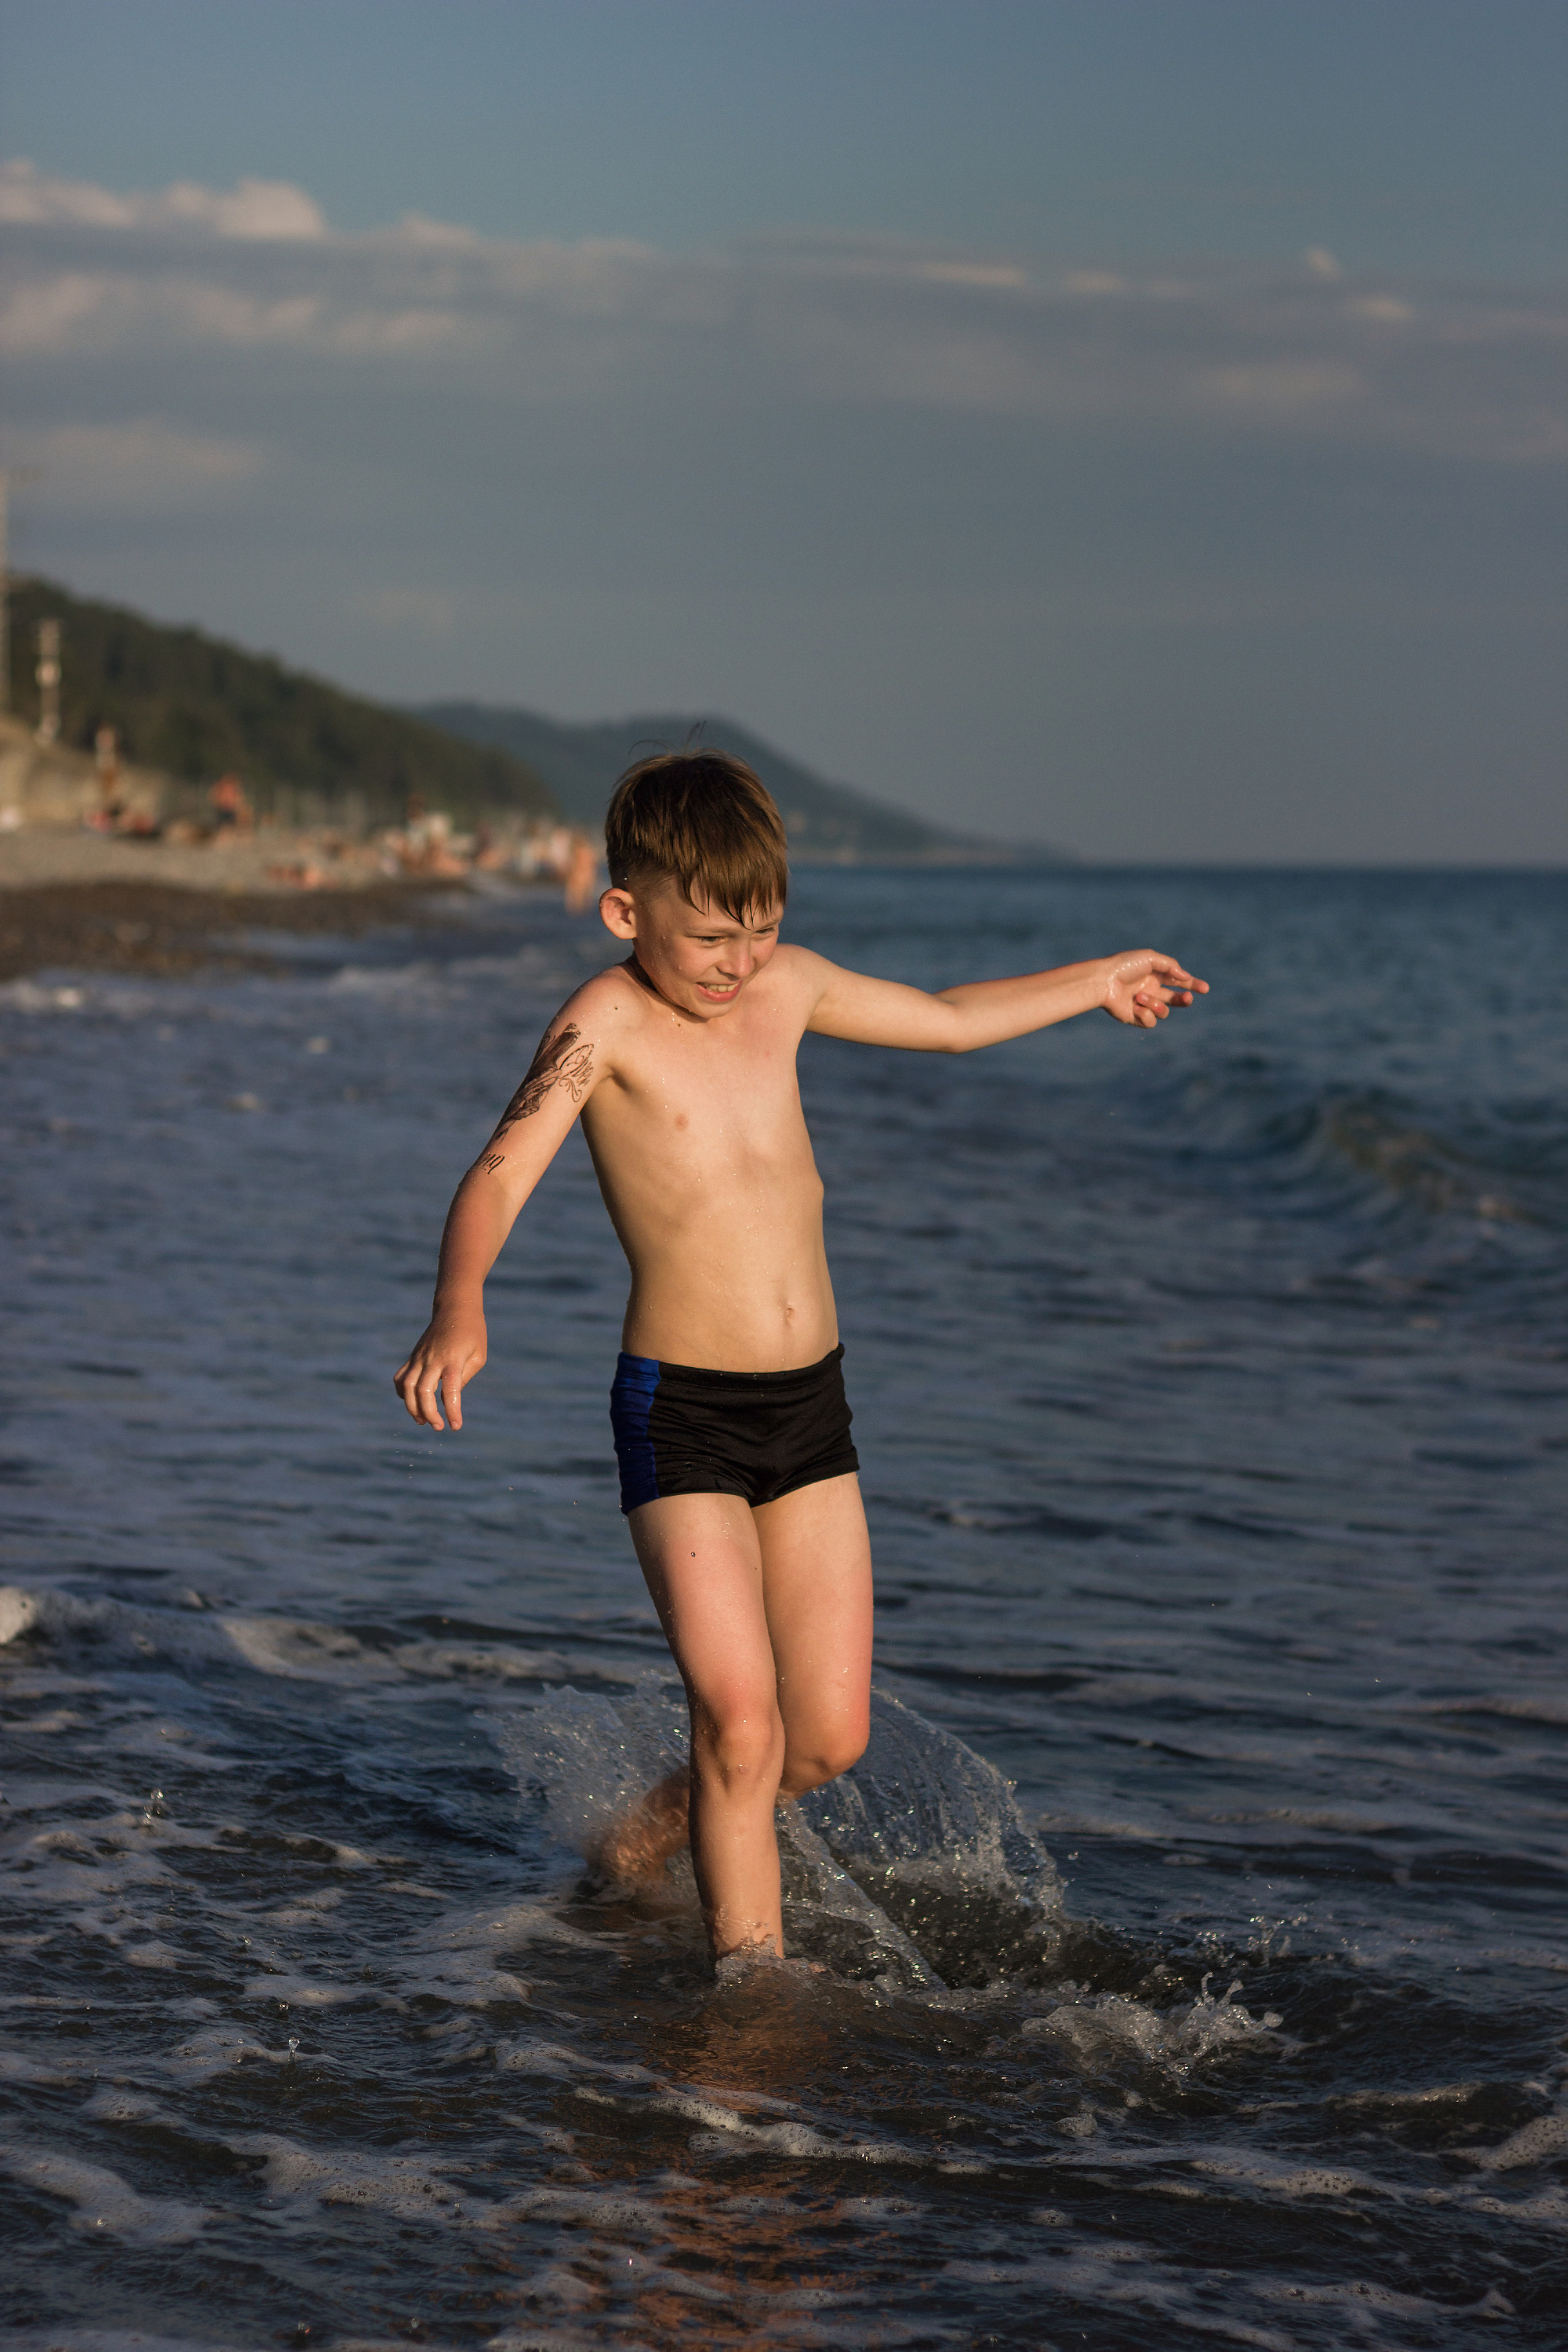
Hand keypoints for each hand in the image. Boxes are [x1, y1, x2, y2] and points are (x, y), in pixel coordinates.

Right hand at [394, 1309, 486, 1430]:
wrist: (456, 1308)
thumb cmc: (473, 1333)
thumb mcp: (478, 1356)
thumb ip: (463, 1378)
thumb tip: (449, 1398)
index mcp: (453, 1359)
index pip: (450, 1390)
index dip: (452, 1410)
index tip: (455, 1426)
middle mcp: (433, 1358)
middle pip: (423, 1391)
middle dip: (429, 1414)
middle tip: (439, 1427)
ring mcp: (420, 1357)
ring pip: (407, 1386)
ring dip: (412, 1407)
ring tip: (422, 1421)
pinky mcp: (413, 1356)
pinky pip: (401, 1378)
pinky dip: (402, 1393)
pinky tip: (412, 1402)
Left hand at [1100, 950, 1207, 1028]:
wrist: (1103, 981)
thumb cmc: (1124, 966)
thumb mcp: (1150, 958)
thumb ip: (1171, 966)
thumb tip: (1186, 978)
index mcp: (1155, 976)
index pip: (1179, 982)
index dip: (1193, 985)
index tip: (1205, 988)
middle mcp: (1151, 990)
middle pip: (1176, 1000)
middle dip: (1184, 1000)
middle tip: (1186, 998)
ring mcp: (1143, 1005)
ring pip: (1163, 1011)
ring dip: (1155, 1004)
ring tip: (1140, 996)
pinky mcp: (1135, 1018)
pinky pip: (1151, 1022)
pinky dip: (1145, 1014)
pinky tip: (1135, 1006)